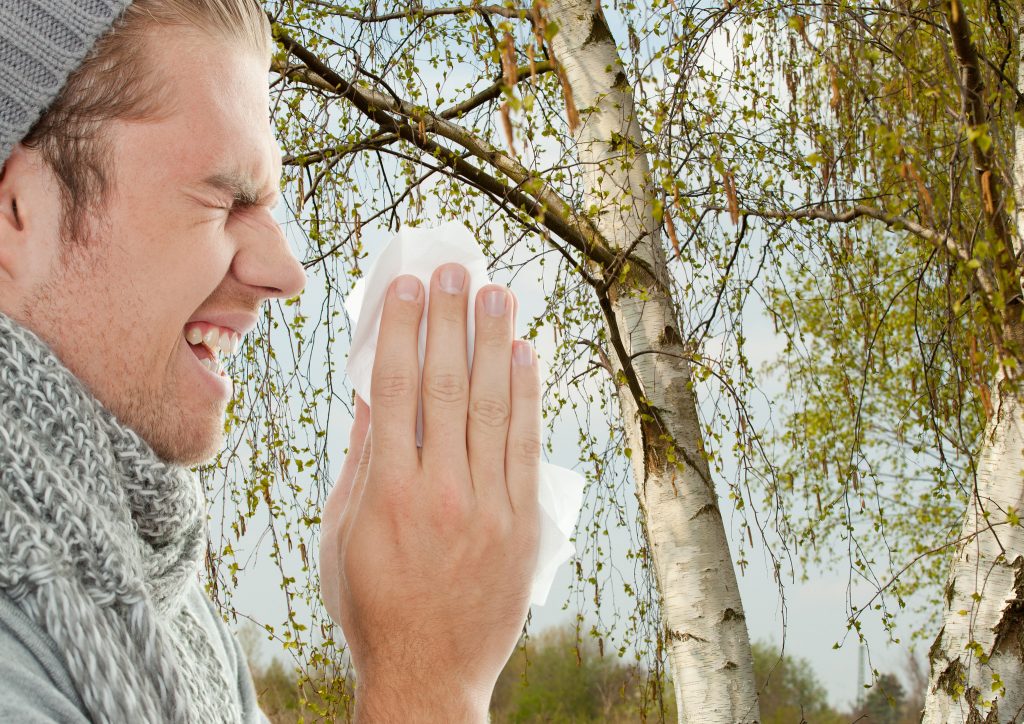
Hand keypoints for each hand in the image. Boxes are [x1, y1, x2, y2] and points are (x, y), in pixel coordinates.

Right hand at [319, 264, 541, 721]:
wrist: (429, 674)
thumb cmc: (373, 605)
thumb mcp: (342, 535)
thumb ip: (360, 460)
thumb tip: (369, 394)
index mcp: (385, 493)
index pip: (394, 390)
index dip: (400, 330)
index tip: (406, 285)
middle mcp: (441, 492)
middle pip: (448, 386)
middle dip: (451, 320)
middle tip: (456, 269)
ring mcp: (490, 507)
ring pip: (496, 407)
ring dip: (496, 343)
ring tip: (497, 293)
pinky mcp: (525, 523)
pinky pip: (528, 445)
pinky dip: (530, 396)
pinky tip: (528, 354)